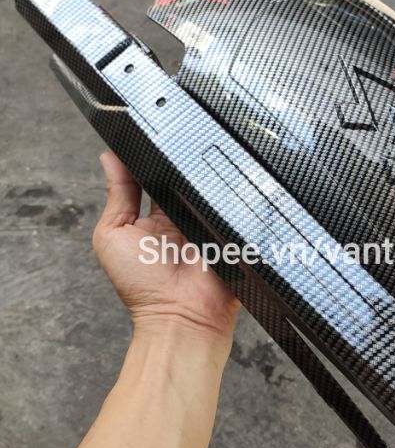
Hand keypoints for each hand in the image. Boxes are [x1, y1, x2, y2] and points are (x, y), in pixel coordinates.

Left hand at [93, 151, 239, 348]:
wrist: (182, 318)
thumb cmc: (143, 287)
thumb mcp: (113, 235)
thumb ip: (118, 196)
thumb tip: (109, 157)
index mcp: (156, 217)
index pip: (157, 175)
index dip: (154, 154)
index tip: (153, 129)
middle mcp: (185, 216)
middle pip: (186, 177)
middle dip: (182, 159)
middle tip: (180, 135)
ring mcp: (210, 221)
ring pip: (210, 185)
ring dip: (205, 175)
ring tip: (201, 155)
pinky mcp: (232, 229)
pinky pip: (233, 204)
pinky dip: (228, 192)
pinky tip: (224, 177)